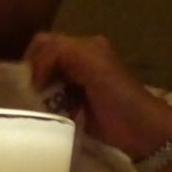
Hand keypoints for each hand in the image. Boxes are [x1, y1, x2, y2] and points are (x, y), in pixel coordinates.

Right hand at [25, 33, 171, 159]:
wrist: (139, 128)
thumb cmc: (118, 94)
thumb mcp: (92, 64)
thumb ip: (63, 53)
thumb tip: (36, 72)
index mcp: (84, 47)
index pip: (45, 44)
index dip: (35, 60)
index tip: (34, 84)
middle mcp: (78, 60)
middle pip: (43, 61)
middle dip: (34, 76)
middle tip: (33, 96)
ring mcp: (76, 83)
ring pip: (45, 81)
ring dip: (40, 93)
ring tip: (41, 107)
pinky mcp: (76, 104)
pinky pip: (51, 99)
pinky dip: (47, 106)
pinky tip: (52, 114)